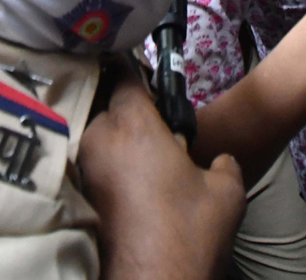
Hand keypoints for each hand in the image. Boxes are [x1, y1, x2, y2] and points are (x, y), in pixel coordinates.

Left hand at [79, 66, 244, 279]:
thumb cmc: (189, 232)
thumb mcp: (226, 191)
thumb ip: (223, 162)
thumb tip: (219, 161)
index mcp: (132, 124)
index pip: (125, 75)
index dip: (137, 73)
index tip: (147, 78)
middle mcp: (99, 139)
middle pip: (108, 106)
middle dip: (128, 113)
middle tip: (154, 131)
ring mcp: (83, 170)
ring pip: (98, 138)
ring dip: (116, 143)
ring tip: (143, 164)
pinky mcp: (78, 198)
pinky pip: (93, 167)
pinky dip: (108, 170)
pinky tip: (130, 189)